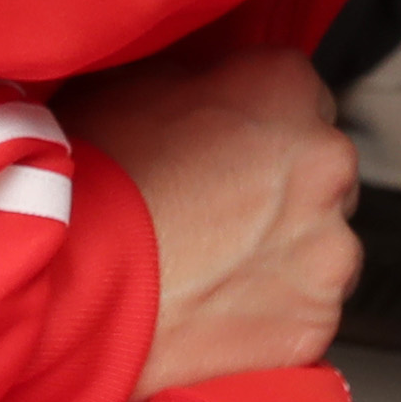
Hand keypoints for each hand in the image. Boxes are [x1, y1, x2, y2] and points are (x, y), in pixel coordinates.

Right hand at [63, 49, 364, 401]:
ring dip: (283, 256)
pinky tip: (217, 316)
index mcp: (288, 86)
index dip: (254, 129)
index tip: (222, 154)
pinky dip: (272, 317)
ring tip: (212, 274)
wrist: (71, 283)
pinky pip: (306, 314)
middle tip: (214, 217)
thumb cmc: (92, 182)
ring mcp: (329, 245)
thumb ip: (198, 81)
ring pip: (322, 245)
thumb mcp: (134, 85)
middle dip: (278, 191)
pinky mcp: (316, 320)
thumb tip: (209, 91)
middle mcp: (327, 158)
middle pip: (318, 171)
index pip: (297, 97)